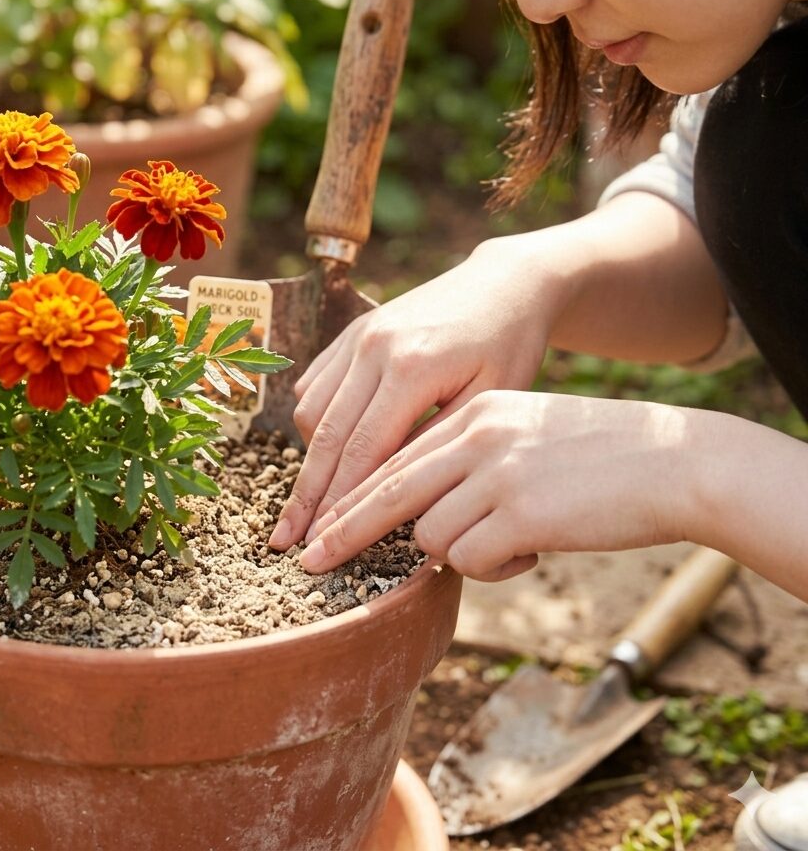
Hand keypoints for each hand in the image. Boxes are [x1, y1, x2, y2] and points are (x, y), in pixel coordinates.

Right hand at [268, 239, 559, 550]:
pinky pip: (316, 383)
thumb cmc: (510, 346)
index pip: (363, 450)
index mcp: (412, 368)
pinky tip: (324, 451)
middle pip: (327, 435)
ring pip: (313, 410)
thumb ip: (439, 444)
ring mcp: (358, 336)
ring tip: (309, 504)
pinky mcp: (353, 332)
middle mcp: (373, 348)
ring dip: (310, 458)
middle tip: (285, 540)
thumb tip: (395, 496)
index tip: (321, 542)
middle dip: (305, 494)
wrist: (504, 283)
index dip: (339, 502)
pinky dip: (314, 421)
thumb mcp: (492, 400)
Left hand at [298, 390, 706, 578]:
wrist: (673, 458)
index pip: (392, 458)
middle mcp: (476, 434)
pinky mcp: (522, 510)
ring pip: (431, 535)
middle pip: (387, 492)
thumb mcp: (523, 436)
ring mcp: (497, 470)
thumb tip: (421, 522)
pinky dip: (493, 569)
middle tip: (309, 564)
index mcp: (473, 412)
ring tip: (512, 541)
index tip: (318, 526)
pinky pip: (472, 560)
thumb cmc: (597, 454)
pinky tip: (534, 550)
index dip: (349, 497)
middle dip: (344, 533)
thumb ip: (468, 465)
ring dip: (459, 554)